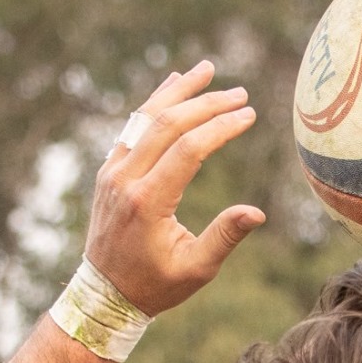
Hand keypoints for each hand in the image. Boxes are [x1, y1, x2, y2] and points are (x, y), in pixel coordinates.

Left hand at [83, 61, 265, 315]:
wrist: (105, 293)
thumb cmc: (156, 285)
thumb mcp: (196, 269)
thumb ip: (224, 237)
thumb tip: (257, 212)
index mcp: (148, 202)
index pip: (189, 149)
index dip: (221, 127)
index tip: (248, 115)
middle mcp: (125, 179)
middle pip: (167, 124)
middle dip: (206, 103)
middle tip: (240, 93)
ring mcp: (112, 171)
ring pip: (145, 117)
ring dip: (178, 91)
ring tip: (207, 69)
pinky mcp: (108, 169)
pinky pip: (132, 127)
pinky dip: (154, 103)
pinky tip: (173, 84)